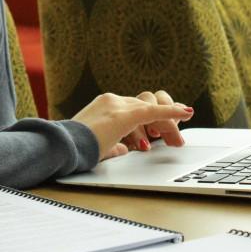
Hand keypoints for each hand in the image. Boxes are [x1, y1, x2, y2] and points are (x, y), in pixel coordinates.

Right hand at [71, 91, 192, 160]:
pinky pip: (153, 111)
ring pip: (150, 110)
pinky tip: (185, 112)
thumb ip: (113, 145)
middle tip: (174, 140)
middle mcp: (112, 100)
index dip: (151, 118)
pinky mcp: (124, 114)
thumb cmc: (77, 150)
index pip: (134, 109)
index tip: (163, 128)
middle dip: (163, 123)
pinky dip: (171, 112)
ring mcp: (117, 105)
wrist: (65, 148)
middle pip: (145, 108)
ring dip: (167, 124)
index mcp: (104, 106)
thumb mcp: (98, 147)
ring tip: (177, 140)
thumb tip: (123, 150)